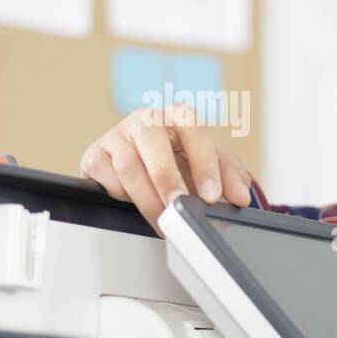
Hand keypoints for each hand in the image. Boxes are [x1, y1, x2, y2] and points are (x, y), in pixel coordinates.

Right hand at [79, 104, 252, 233]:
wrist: (154, 168)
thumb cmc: (185, 162)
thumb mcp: (216, 166)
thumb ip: (232, 178)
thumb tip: (241, 196)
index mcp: (179, 116)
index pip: (193, 129)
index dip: (203, 163)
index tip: (212, 196)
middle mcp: (146, 119)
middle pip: (152, 140)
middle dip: (167, 179)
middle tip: (179, 207)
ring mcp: (117, 135)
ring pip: (128, 164)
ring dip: (147, 197)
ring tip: (163, 221)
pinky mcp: (96, 154)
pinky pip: (103, 174)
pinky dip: (119, 193)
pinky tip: (135, 204)